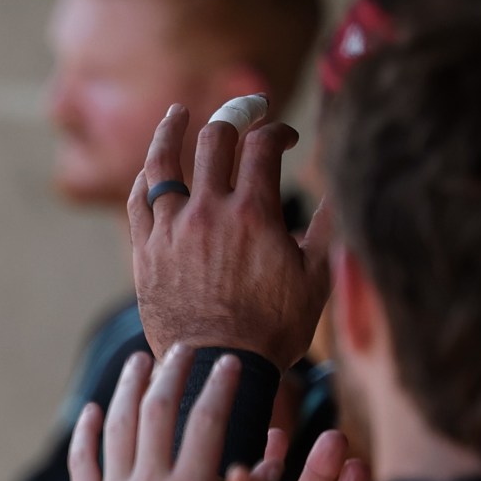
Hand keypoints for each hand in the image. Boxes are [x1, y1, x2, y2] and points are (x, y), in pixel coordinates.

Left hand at [66, 343, 242, 480]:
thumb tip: (276, 451)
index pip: (207, 421)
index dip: (221, 387)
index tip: (232, 363)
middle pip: (159, 411)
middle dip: (173, 373)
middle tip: (185, 349)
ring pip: (117, 428)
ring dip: (129, 389)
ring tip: (140, 361)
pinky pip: (83, 463)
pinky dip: (87, 432)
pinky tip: (93, 411)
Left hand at [128, 103, 331, 368]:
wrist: (217, 368)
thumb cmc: (273, 329)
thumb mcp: (315, 278)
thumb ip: (327, 228)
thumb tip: (341, 190)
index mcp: (255, 213)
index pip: (263, 145)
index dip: (278, 130)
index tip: (286, 137)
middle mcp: (208, 212)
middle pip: (215, 140)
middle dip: (234, 116)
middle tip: (244, 113)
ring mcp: (171, 230)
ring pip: (164, 162)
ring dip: (173, 130)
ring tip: (178, 113)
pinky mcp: (144, 252)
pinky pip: (139, 201)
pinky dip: (146, 177)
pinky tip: (151, 167)